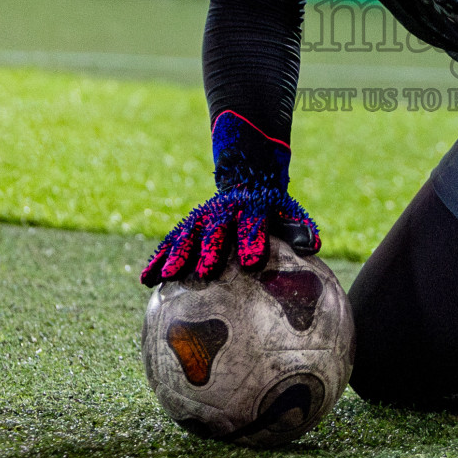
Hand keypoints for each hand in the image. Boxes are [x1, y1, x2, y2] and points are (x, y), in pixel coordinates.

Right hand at [140, 110, 319, 285]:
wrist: (245, 177)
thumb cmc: (271, 208)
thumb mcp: (288, 211)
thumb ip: (299, 229)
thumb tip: (311, 247)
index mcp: (252, 208)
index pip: (253, 225)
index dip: (252, 241)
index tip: (252, 262)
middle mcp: (223, 212)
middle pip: (215, 231)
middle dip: (209, 251)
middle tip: (205, 274)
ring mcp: (202, 218)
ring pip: (187, 236)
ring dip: (177, 256)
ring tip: (168, 278)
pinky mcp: (187, 227)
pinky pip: (170, 243)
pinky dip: (158, 259)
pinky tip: (146, 279)